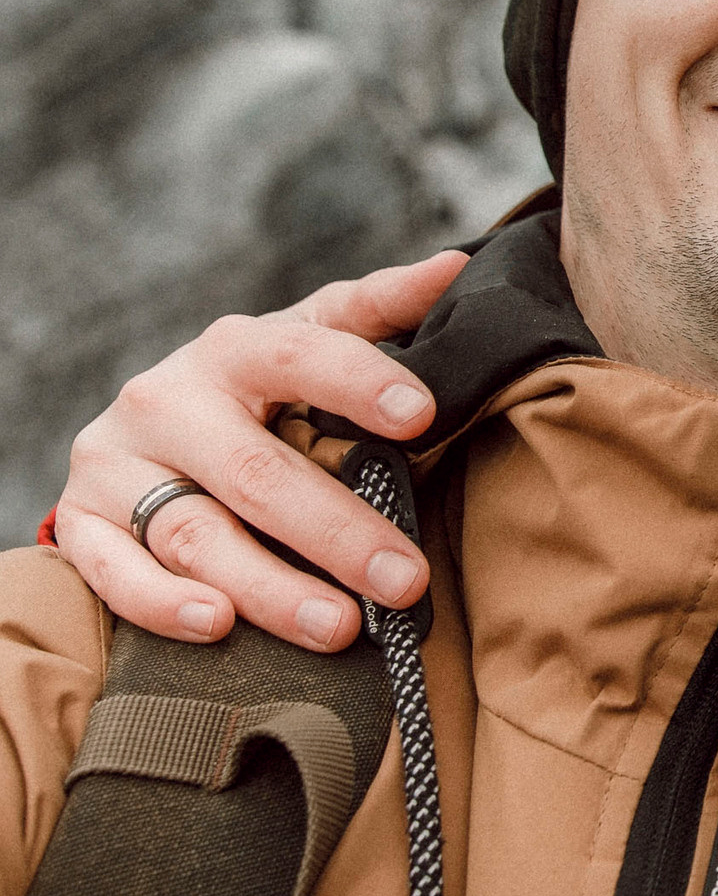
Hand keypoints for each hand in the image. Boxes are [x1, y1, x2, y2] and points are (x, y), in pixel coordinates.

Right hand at [51, 251, 468, 651]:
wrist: (151, 427)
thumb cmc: (257, 387)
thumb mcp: (311, 339)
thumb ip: (380, 309)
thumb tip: (457, 268)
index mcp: (234, 348)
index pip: (300, 354)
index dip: (359, 381)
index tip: (423, 413)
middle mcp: (167, 400)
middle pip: (255, 471)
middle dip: (336, 530)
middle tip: (405, 579)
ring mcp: (117, 465)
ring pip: (194, 534)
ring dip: (269, 588)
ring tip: (340, 627)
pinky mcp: (83, 522)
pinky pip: (115, 575)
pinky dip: (164, 604)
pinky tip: (219, 625)